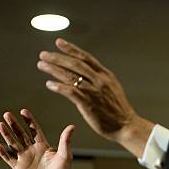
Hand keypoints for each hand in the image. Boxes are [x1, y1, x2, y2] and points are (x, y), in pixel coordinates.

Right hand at [0, 108, 76, 168]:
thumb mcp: (65, 156)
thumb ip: (66, 141)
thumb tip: (72, 127)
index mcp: (43, 146)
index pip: (34, 130)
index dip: (29, 120)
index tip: (23, 111)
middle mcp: (33, 150)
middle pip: (21, 134)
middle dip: (14, 124)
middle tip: (7, 114)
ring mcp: (25, 159)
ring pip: (13, 144)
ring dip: (7, 135)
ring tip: (0, 125)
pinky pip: (9, 159)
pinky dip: (3, 152)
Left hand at [37, 38, 153, 157]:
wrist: (127, 126)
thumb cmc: (118, 111)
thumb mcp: (112, 89)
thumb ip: (99, 80)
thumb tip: (87, 75)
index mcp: (105, 75)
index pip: (86, 58)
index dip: (71, 49)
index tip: (59, 42)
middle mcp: (100, 81)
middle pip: (75, 64)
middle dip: (58, 57)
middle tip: (43, 54)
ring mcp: (94, 92)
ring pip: (71, 76)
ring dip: (54, 69)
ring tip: (41, 65)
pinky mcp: (89, 104)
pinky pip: (71, 92)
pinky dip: (59, 87)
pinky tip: (49, 84)